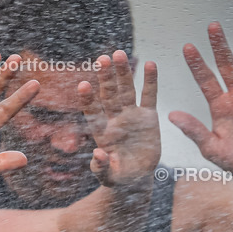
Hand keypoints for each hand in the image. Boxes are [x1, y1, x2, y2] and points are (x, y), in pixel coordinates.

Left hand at [78, 50, 159, 187]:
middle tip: (102, 58)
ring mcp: (131, 115)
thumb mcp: (108, 176)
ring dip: (123, 72)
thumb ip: (101, 167)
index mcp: (102, 133)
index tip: (83, 85)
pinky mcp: (148, 117)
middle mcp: (114, 119)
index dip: (88, 100)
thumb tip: (97, 154)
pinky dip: (150, 80)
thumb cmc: (117, 178)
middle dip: (106, 77)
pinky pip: (149, 96)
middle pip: (109, 95)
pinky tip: (150, 64)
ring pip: (126, 90)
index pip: (93, 112)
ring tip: (119, 53)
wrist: (135, 177)